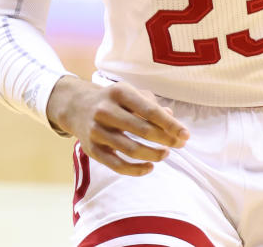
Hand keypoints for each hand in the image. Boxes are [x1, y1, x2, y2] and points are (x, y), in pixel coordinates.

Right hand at [47, 78, 189, 176]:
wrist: (76, 106)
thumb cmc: (113, 101)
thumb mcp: (131, 94)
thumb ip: (152, 105)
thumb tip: (172, 119)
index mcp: (119, 92)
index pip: (149, 111)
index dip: (170, 125)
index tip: (186, 135)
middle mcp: (105, 110)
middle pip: (142, 130)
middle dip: (165, 140)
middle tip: (180, 145)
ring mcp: (97, 131)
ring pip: (131, 149)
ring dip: (153, 154)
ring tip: (165, 154)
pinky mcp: (92, 150)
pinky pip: (117, 165)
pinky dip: (136, 170)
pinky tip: (150, 167)